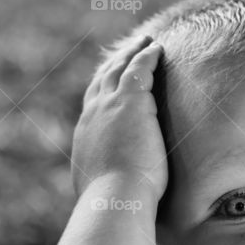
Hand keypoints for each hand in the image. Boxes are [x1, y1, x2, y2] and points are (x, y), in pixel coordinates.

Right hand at [71, 36, 167, 201]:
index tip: (111, 79)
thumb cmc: (112, 203)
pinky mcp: (131, 102)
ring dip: (133, 52)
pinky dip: (147, 56)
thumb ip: (103, 181)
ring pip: (120, 68)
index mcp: (86, 134)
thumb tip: (102, 194)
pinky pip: (140, 69)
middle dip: (116, 62)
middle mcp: (92, 114)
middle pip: (104, 78)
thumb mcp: (99, 188)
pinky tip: (158, 48)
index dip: (103, 88)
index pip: (93, 102)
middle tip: (128, 50)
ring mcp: (109, 106)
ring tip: (146, 41)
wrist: (114, 198)